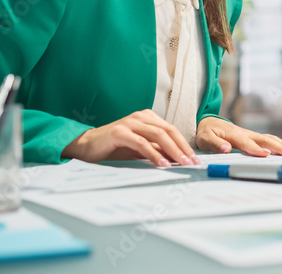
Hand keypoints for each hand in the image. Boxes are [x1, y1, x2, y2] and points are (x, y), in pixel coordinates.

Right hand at [62, 109, 198, 166]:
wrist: (87, 146)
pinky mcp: (120, 131)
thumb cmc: (115, 147)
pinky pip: (142, 143)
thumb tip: (179, 159)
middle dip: (182, 148)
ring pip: (158, 135)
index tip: (194, 159)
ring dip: (172, 150)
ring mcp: (130, 122)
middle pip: (168, 131)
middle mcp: (141, 116)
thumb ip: (157, 150)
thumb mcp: (140, 149)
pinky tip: (162, 164)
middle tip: (192, 162)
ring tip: (181, 163)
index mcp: (148, 118)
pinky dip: (154, 154)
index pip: (172, 130)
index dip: (185, 144)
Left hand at [195, 116, 281, 156]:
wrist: (208, 121)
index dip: (256, 149)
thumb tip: (226, 148)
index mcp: (234, 134)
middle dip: (279, 147)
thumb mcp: (204, 138)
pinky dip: (279, 143)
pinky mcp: (253, 137)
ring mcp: (250, 134)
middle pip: (264, 140)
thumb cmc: (206, 131)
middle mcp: (245, 133)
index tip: (266, 154)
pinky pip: (268, 139)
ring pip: (269, 139)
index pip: (247, 143)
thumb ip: (214, 144)